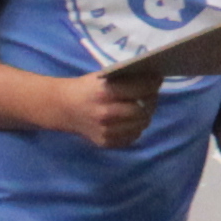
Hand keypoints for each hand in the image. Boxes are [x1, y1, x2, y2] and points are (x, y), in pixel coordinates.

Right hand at [33, 69, 159, 149]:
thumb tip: (153, 78)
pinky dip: (135, 127)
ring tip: (142, 106)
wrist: (63, 108)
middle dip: (150, 100)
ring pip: (141, 124)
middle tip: (150, 94)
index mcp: (104, 93)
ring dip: (144, 115)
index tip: (158, 78)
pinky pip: (132, 136)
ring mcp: (106, 131)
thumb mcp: (102, 77)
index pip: (139, 89)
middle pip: (143, 110)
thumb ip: (125, 78)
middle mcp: (106, 113)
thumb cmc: (86, 88)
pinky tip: (131, 119)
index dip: (152, 83)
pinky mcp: (106, 142)